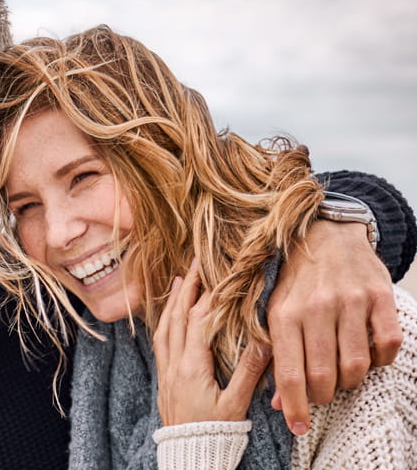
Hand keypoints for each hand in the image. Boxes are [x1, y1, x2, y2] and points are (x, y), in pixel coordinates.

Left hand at [154, 261, 270, 425]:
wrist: (189, 455)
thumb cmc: (215, 432)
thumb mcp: (236, 404)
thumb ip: (249, 373)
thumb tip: (265, 343)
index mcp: (192, 367)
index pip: (199, 322)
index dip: (208, 296)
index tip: (216, 275)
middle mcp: (174, 364)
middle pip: (177, 318)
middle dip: (185, 289)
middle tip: (192, 265)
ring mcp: (166, 371)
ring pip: (164, 328)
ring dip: (172, 302)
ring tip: (177, 281)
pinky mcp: (163, 378)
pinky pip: (160, 341)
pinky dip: (165, 321)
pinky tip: (169, 316)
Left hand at [267, 220, 400, 434]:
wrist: (325, 233)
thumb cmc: (295, 280)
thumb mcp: (274, 311)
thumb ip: (274, 355)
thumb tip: (279, 403)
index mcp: (284, 313)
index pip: (289, 373)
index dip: (295, 407)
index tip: (298, 428)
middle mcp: (317, 308)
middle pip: (325, 376)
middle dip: (322, 397)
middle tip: (321, 395)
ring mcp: (351, 302)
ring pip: (357, 366)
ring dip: (350, 381)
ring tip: (341, 373)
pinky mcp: (380, 297)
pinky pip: (388, 346)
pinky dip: (380, 360)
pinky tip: (366, 353)